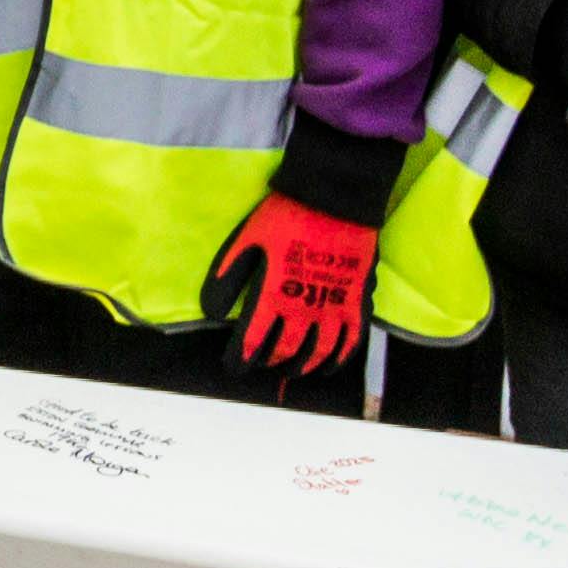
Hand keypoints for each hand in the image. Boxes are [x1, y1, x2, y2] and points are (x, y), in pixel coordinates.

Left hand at [206, 194, 377, 377]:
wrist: (334, 198)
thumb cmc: (285, 217)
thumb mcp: (246, 242)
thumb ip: (227, 278)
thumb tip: (210, 313)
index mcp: (272, 296)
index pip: (252, 342)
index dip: (240, 359)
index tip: (233, 367)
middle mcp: (303, 309)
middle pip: (285, 351)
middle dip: (271, 361)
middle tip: (262, 364)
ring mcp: (334, 308)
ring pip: (318, 352)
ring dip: (303, 366)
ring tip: (291, 369)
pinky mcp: (357, 301)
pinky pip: (351, 340)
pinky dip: (339, 358)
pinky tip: (329, 365)